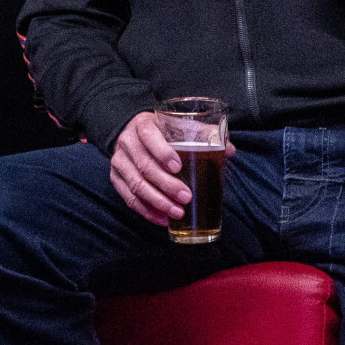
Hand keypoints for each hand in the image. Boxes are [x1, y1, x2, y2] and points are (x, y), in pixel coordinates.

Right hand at [109, 110, 235, 225]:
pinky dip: (146, 211)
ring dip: (157, 201)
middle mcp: (127, 143)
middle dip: (166, 184)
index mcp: (143, 125)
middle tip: (186, 196)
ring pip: (135, 185)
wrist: (132, 132)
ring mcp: (119, 162)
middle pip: (144, 166)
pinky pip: (129, 198)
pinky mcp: (116, 178)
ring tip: (177, 212)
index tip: (178, 167)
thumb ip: (202, 133)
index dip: (162, 152)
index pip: (149, 137)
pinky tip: (162, 219)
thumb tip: (229, 148)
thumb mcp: (177, 125)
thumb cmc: (161, 131)